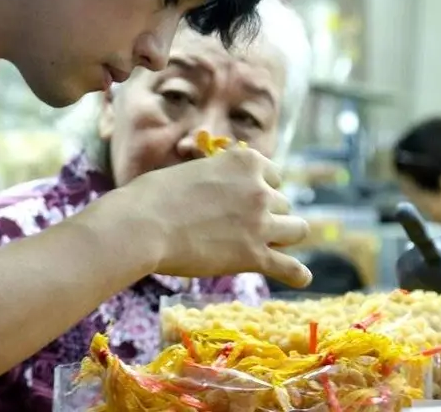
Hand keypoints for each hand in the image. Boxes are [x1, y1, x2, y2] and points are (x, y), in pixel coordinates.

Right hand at [108, 147, 311, 287]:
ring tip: (268, 245)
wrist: (141, 225)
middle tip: (244, 226)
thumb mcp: (191, 170)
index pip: (274, 176)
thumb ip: (216, 178)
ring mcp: (260, 223)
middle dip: (268, 214)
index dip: (261, 189)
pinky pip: (291, 268)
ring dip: (283, 237)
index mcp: (245, 162)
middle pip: (283, 203)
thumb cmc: (153, 195)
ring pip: (297, 230)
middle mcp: (260, 189)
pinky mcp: (254, 256)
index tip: (247, 200)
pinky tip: (299, 278)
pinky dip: (296, 274)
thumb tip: (219, 192)